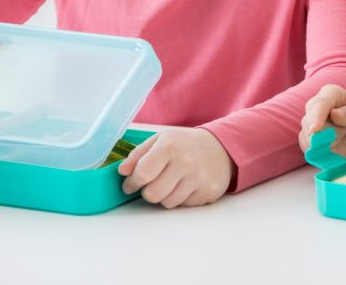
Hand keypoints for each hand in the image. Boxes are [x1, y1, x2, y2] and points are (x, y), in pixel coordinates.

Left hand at [119, 127, 234, 208]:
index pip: (142, 174)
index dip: (132, 182)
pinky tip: (188, 185)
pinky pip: (184, 206)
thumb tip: (122, 171)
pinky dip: (182, 198)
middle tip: (154, 183)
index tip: (132, 183)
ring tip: (173, 182)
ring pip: (167, 203)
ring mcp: (199, 178)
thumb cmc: (186, 144)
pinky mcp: (209, 191)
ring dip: (165, 196)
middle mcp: (186, 162)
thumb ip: (138, 154)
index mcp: (170, 145)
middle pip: (152, 194)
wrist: (223, 147)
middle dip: (148, 192)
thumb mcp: (162, 139)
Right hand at [299, 84, 345, 157]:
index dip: (316, 117)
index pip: (320, 104)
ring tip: (342, 134)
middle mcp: (316, 105)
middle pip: (310, 122)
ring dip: (327, 143)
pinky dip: (320, 150)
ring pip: (309, 137)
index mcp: (331, 93)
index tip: (314, 131)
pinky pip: (308, 147)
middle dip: (327, 134)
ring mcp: (310, 122)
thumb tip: (334, 114)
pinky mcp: (307, 137)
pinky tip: (333, 144)